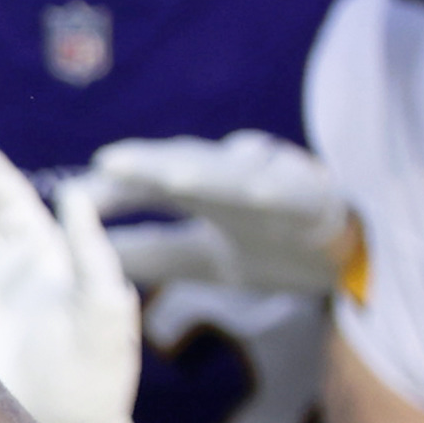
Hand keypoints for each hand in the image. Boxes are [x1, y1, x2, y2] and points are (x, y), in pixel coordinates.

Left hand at [61, 132, 357, 299]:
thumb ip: (149, 252)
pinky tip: (259, 187)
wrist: (351, 253)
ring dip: (205, 170)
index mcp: (200, 195)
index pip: (149, 187)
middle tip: (107, 163)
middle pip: (184, 167)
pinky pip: (293, 187)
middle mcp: (229, 178)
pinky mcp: (312, 193)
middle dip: (148, 164)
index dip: (114, 189)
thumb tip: (85, 256)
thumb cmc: (271, 248)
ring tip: (172, 175)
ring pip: (235, 171)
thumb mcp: (203, 259)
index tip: (72, 194)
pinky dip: (276, 184)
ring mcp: (272, 180)